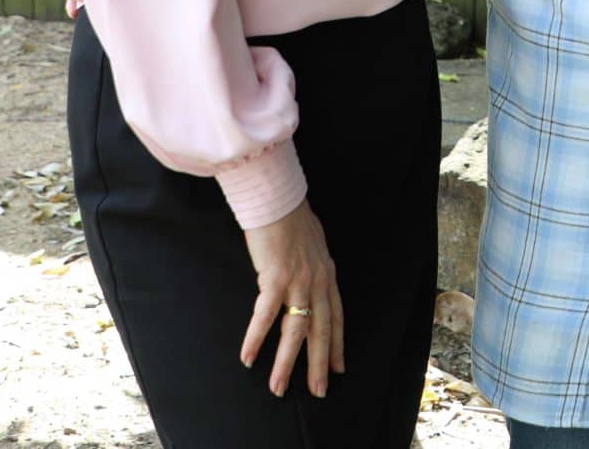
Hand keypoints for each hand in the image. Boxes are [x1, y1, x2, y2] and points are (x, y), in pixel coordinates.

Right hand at [241, 201, 345, 397]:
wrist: (279, 197)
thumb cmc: (292, 217)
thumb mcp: (313, 244)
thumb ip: (313, 265)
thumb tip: (308, 275)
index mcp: (327, 274)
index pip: (336, 317)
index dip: (338, 344)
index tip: (340, 367)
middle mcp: (318, 281)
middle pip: (321, 332)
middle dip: (320, 365)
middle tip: (319, 391)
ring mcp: (299, 281)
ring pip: (295, 332)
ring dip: (286, 363)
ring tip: (279, 388)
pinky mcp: (276, 278)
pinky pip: (265, 316)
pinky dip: (255, 338)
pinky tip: (247, 357)